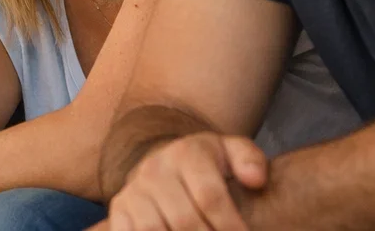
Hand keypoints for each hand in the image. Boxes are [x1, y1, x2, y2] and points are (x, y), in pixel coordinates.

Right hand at [105, 132, 265, 230]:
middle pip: (184, 220)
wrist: (163, 161)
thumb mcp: (231, 151)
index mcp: (186, 154)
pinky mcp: (119, 209)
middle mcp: (155, 170)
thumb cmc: (207, 165)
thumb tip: (255, 179)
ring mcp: (134, 190)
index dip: (231, 226)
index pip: (209, 197)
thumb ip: (249, 159)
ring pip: (153, 229)